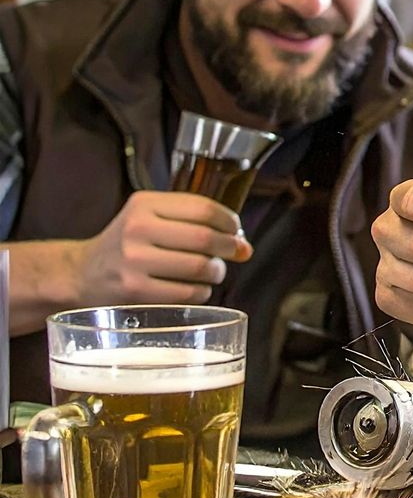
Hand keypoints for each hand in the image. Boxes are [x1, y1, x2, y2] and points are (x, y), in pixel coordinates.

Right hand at [72, 191, 251, 304]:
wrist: (81, 274)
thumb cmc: (127, 244)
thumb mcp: (150, 218)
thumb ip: (195, 223)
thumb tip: (245, 245)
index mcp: (145, 204)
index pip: (203, 208)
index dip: (229, 221)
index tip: (237, 230)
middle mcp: (138, 229)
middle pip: (205, 238)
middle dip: (230, 247)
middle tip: (235, 253)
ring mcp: (134, 261)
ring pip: (199, 267)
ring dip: (217, 271)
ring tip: (214, 271)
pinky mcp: (134, 291)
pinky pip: (187, 293)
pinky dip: (202, 291)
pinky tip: (197, 288)